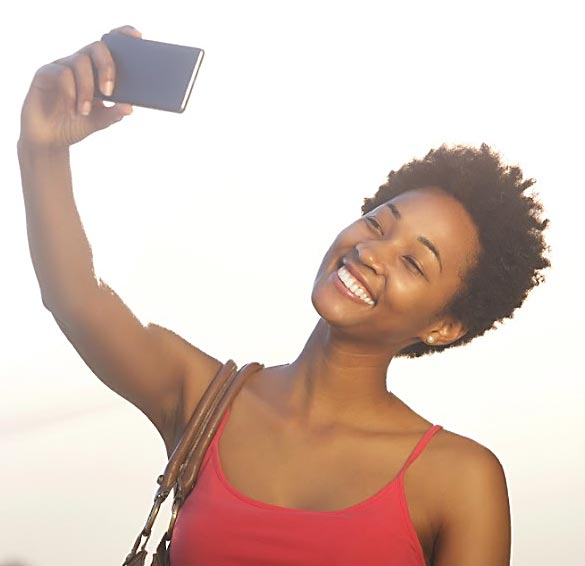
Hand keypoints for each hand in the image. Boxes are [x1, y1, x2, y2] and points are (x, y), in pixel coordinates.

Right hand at [19, 25, 140, 149]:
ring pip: (80, 62)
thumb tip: (130, 107)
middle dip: (107, 68)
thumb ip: (114, 113)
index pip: (109, 46)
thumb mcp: (100, 121)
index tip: (138, 36)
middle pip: (97, 48)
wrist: (50, 139)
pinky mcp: (45, 73)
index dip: (122, 35)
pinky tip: (73, 109)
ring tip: (85, 112)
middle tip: (109, 92)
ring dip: (86, 90)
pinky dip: (71, 92)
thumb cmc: (76, 124)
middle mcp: (80, 64)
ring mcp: (62, 66)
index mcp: (96, 71)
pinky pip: (61, 73)